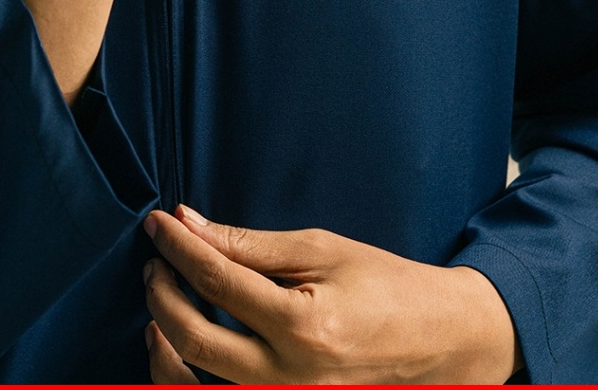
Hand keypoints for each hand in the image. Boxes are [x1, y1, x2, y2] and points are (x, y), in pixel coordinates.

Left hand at [143, 207, 520, 384]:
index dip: (179, 247)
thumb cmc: (385, 285)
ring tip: (160, 296)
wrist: (439, 341)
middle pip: (195, 337)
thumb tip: (191, 223)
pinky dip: (186, 373)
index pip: (217, 281)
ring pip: (196, 381)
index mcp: (303, 325)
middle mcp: (290, 377)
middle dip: (163, 290)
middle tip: (157, 257)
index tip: (159, 223)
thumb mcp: (321, 249)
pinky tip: (176, 340)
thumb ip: (250, 244)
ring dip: (165, 335)